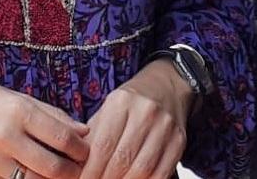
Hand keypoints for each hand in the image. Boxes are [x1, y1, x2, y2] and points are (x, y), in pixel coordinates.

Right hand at [0, 74, 89, 178]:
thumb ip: (50, 114)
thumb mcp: (15, 97)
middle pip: (54, 168)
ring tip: (54, 173)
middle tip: (76, 168)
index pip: (63, 138)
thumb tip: (83, 131)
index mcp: (18, 110)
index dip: (81, 149)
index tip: (84, 151)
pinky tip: (27, 174)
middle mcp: (5, 136)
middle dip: (72, 172)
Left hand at [79, 60, 191, 178]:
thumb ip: (94, 135)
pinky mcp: (179, 141)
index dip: (91, 170)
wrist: (166, 86)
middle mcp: (144, 113)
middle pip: (122, 159)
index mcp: (121, 102)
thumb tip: (78, 164)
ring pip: (142, 169)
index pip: (103, 145)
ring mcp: (164, 127)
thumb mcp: (108, 109)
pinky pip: (161, 172)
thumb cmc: (131, 101)